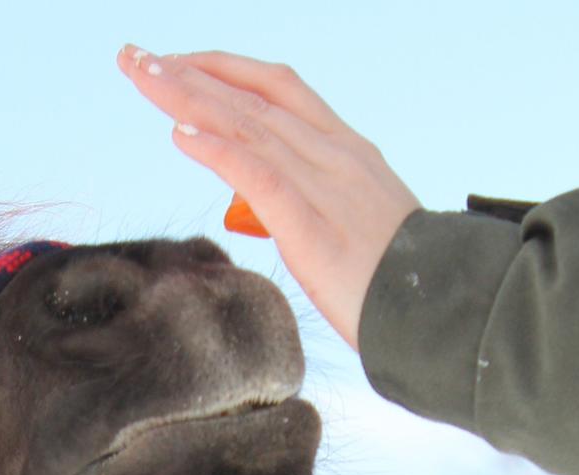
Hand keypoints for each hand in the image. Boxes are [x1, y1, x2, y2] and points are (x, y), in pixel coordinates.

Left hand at [116, 47, 420, 350]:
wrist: (443, 313)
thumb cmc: (396, 286)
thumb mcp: (347, 232)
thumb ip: (305, 208)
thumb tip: (258, 207)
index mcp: (345, 151)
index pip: (276, 90)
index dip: (223, 71)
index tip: (177, 64)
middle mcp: (334, 154)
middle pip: (251, 97)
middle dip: (189, 72)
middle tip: (135, 57)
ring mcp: (326, 185)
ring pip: (247, 124)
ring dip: (187, 96)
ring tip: (142, 76)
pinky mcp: (314, 226)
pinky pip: (258, 174)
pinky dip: (217, 150)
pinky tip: (179, 133)